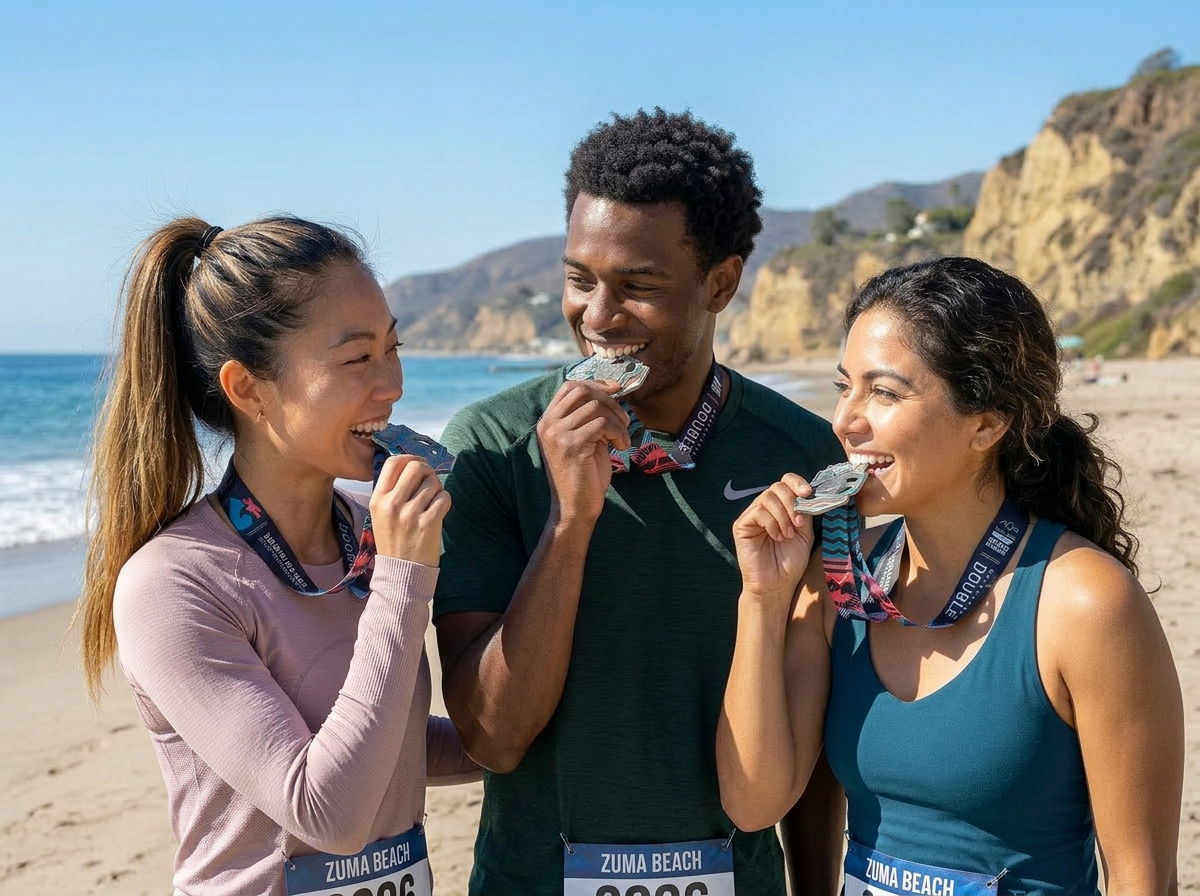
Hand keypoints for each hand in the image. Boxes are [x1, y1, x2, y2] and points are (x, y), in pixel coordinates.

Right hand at [369, 455, 450, 566]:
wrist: (402, 573)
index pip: (393, 462)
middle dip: (427, 472)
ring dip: (437, 489)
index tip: (418, 465)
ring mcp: (410, 514)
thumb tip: (412, 465)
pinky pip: (444, 497)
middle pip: (416, 466)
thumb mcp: (382, 515)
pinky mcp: (428, 523)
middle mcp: (392, 504)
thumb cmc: (394, 542)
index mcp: (378, 499)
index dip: (410, 458)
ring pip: (433, 482)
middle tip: (429, 484)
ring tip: (432, 503)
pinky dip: (445, 501)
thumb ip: (392, 491)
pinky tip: (438, 511)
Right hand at [536, 380, 630, 525]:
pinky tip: (620, 447)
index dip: (596, 384)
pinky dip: (618, 432)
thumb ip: (590, 417)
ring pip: (596, 406)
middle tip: (624, 420)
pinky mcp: (571, 445)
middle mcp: (548, 424)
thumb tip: (612, 391)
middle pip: (583, 391)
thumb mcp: (585, 439)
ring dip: (617, 420)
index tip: (616, 390)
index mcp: (548, 421)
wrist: (575, 508)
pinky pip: (602, 424)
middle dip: (610, 400)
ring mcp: (558, 434)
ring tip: (622, 438)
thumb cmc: (584, 476)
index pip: (570, 386)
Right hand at [732, 474, 816, 602]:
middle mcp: (765, 508)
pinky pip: (758, 512)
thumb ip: (805, 511)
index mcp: (781, 507)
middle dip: (791, 502)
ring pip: (767, 498)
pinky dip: (772, 524)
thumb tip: (810, 493)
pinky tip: (777, 537)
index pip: (786, 482)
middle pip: (777, 487)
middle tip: (798, 523)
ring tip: (788, 535)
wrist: (777, 585)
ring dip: (783, 516)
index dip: (797, 482)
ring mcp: (752, 516)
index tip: (808, 492)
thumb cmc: (790, 562)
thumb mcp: (805, 533)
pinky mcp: (741, 525)